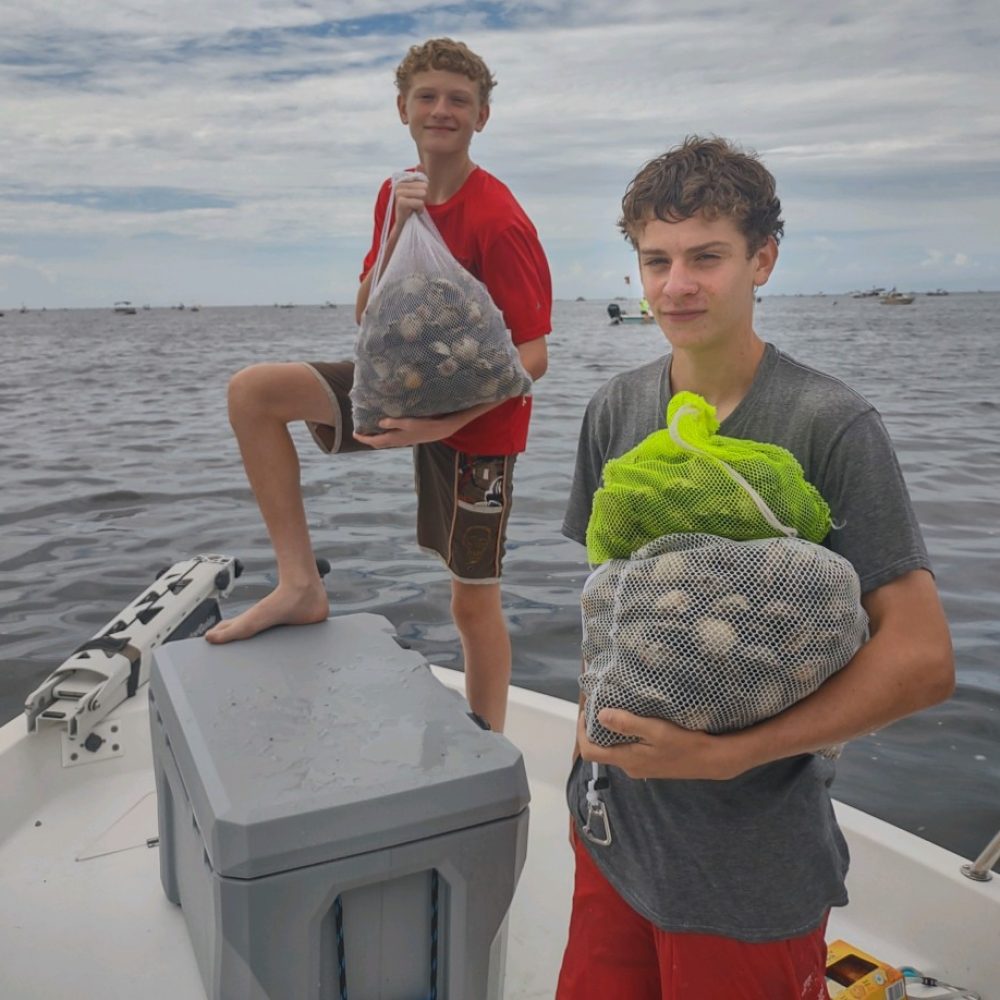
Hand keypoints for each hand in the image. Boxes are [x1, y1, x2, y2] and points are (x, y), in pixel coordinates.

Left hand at [353, 413, 462, 448]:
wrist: (440, 430)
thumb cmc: (425, 425)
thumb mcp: (408, 422)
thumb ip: (394, 422)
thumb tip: (380, 422)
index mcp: (395, 438)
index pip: (374, 441)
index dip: (363, 438)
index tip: (354, 433)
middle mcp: (397, 441)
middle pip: (378, 443)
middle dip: (368, 439)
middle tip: (360, 432)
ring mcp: (402, 440)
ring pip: (384, 442)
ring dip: (376, 438)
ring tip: (370, 430)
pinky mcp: (407, 438)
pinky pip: (391, 438)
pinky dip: (384, 435)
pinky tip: (385, 428)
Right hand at [392, 174, 427, 230]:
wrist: (405, 224)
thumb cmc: (413, 206)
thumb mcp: (418, 190)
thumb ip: (420, 177)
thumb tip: (420, 164)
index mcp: (403, 181)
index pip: (423, 180)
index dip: (424, 191)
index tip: (416, 198)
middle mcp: (399, 185)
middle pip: (424, 187)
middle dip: (424, 198)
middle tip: (416, 204)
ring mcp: (398, 193)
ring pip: (423, 194)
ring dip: (422, 204)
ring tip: (414, 207)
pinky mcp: (401, 202)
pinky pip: (420, 203)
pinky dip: (420, 209)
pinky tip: (413, 212)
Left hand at [576, 709, 737, 780]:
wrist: (712, 760)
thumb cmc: (685, 743)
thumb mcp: (656, 730)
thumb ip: (628, 724)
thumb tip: (600, 716)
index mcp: (627, 759)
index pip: (589, 752)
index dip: (581, 732)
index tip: (585, 711)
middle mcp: (629, 767)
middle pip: (600, 749)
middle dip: (593, 728)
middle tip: (598, 704)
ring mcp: (640, 767)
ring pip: (613, 748)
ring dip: (609, 730)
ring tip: (613, 707)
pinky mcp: (649, 764)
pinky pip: (627, 749)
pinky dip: (622, 735)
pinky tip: (632, 720)